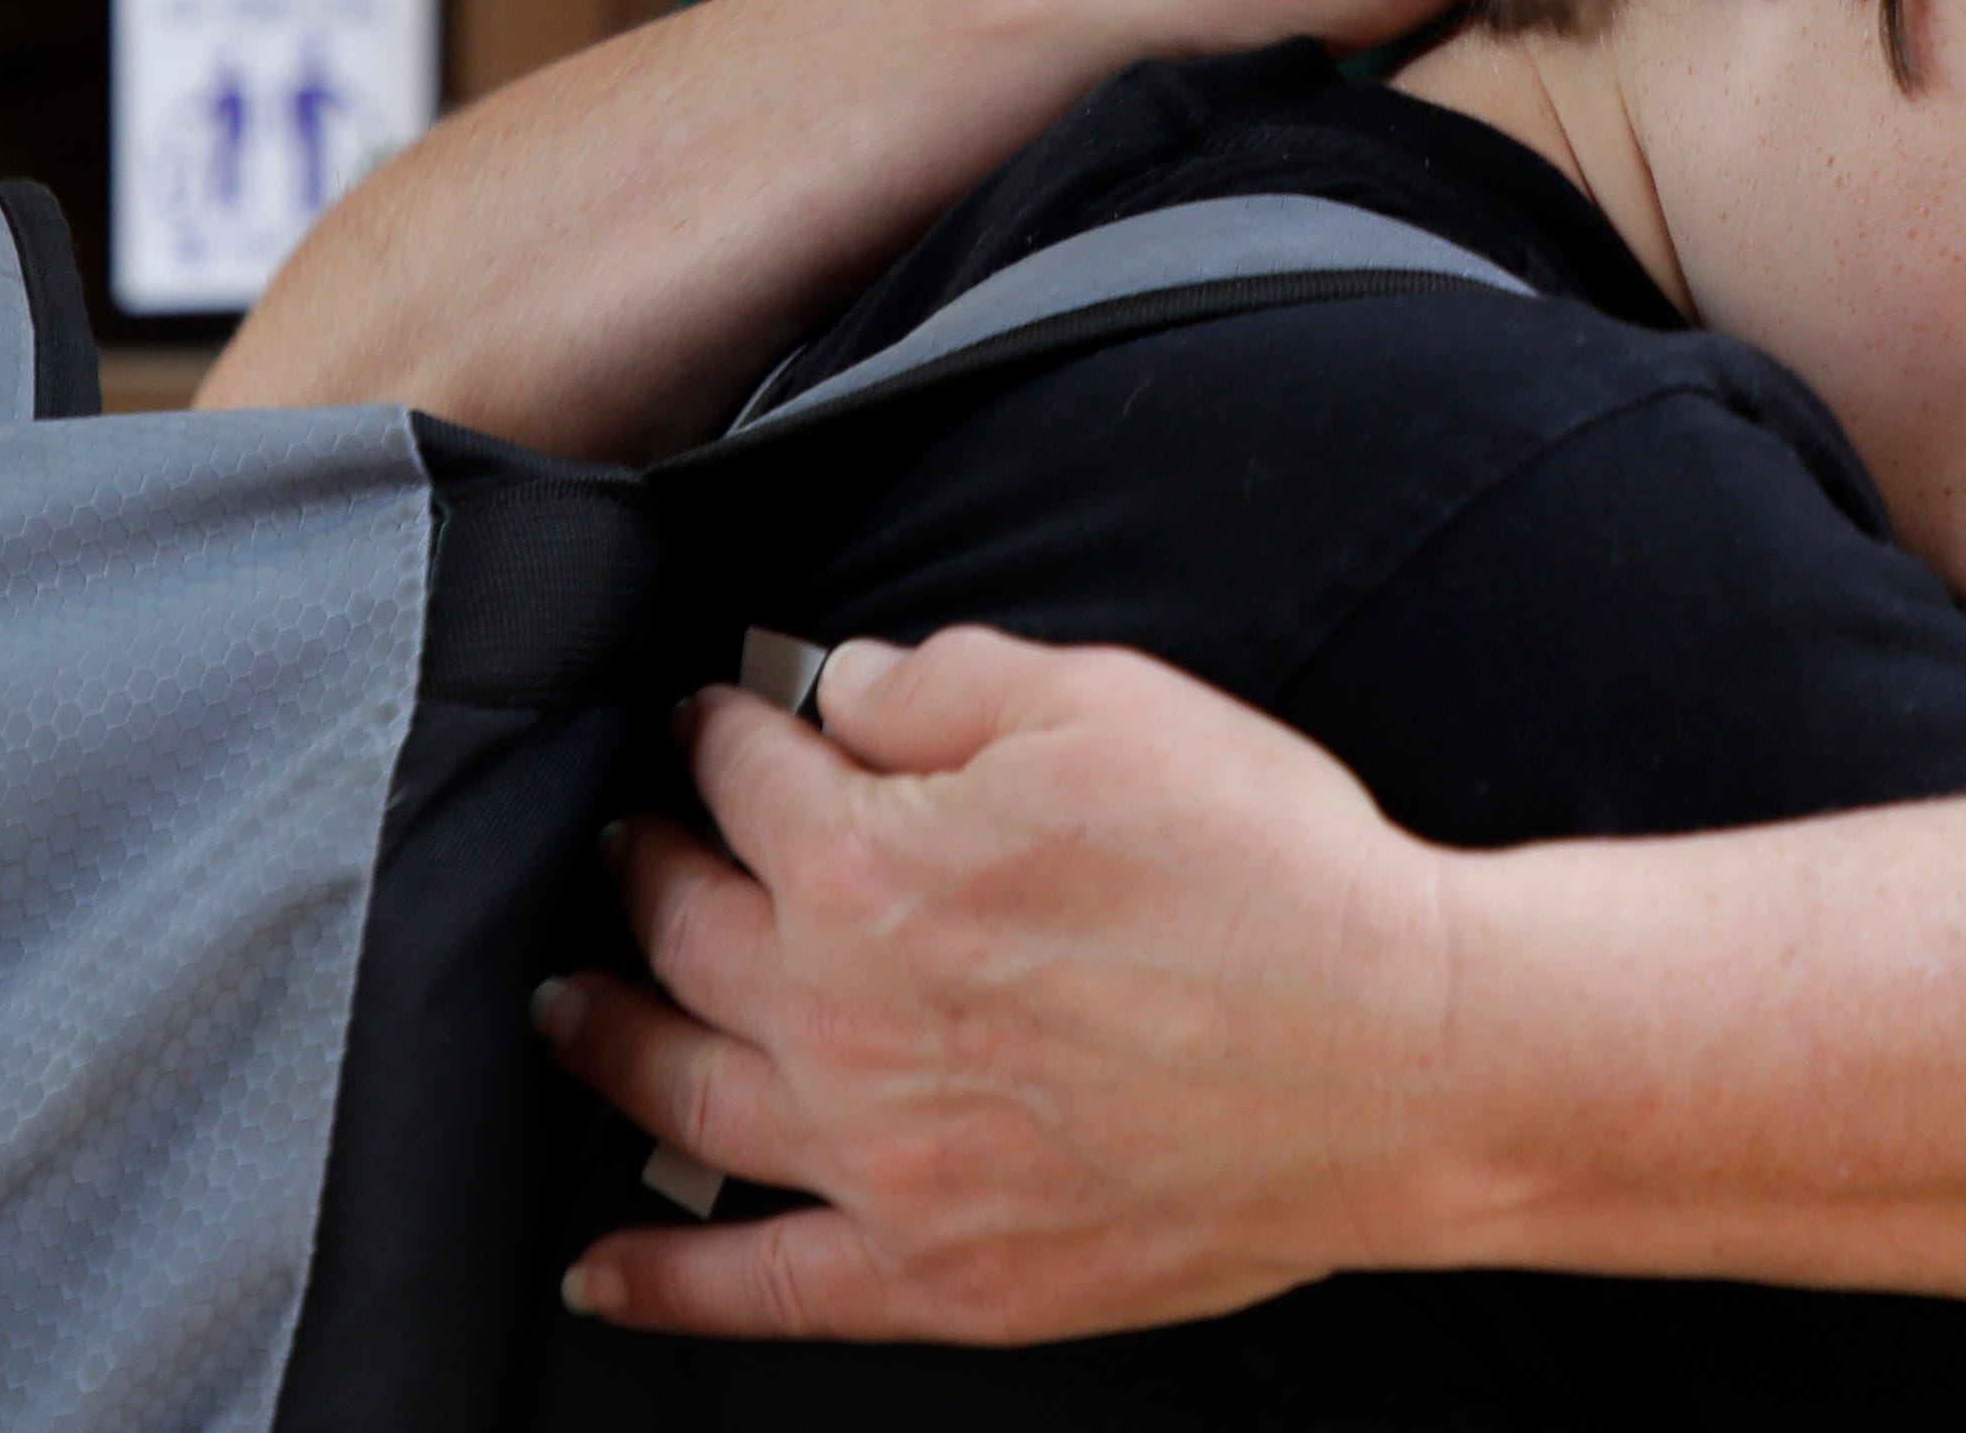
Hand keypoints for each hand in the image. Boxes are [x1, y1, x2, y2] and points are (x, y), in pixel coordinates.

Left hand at [540, 631, 1471, 1344]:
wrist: (1396, 1055)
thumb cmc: (1270, 868)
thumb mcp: (1111, 702)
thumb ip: (949, 679)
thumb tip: (843, 689)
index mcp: (868, 864)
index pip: (748, 775)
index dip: (723, 730)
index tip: (716, 717)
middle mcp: (839, 1018)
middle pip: (687, 927)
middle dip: (645, 865)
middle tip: (627, 841)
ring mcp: (878, 1161)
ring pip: (682, 1097)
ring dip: (607, 1042)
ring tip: (568, 1005)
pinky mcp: (938, 1274)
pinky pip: (756, 1286)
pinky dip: (662, 1283)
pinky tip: (598, 1269)